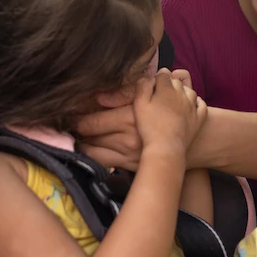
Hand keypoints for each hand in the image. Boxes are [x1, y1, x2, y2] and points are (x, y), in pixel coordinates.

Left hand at [75, 68, 198, 169]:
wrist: (191, 138)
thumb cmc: (167, 110)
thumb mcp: (150, 92)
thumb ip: (125, 90)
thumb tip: (98, 96)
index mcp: (131, 118)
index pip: (93, 121)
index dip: (76, 117)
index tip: (67, 112)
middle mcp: (128, 139)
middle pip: (89, 137)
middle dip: (74, 129)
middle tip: (65, 123)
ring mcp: (128, 156)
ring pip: (92, 152)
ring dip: (80, 143)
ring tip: (74, 134)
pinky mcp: (129, 166)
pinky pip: (102, 162)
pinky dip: (91, 154)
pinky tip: (87, 147)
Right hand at [134, 69, 202, 156]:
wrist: (166, 148)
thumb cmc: (149, 127)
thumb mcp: (139, 104)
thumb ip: (142, 86)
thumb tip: (147, 78)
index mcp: (167, 89)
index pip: (163, 74)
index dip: (157, 79)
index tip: (152, 88)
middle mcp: (182, 94)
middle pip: (176, 82)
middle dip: (168, 85)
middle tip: (160, 97)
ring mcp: (192, 106)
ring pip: (190, 91)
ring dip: (182, 93)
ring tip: (174, 101)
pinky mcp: (199, 118)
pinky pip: (201, 105)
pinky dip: (196, 103)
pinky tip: (191, 106)